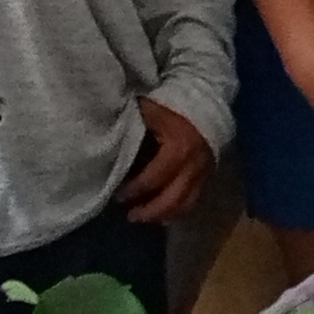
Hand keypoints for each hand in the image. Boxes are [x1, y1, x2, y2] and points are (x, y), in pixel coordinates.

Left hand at [120, 100, 212, 223]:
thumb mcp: (149, 109)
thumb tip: (105, 139)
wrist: (206, 96)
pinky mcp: (208, 174)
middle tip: (130, 216)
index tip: (117, 196)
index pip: (153, 178)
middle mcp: (193, 165)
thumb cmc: (172, 102)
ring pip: (186, 203)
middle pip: (172, 199)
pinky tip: (163, 213)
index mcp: (178, 149)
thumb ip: (131, 126)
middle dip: (150, 211)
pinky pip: (194, 199)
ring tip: (144, 217)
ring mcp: (203, 171)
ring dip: (164, 214)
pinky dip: (178, 209)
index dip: (135, 190)